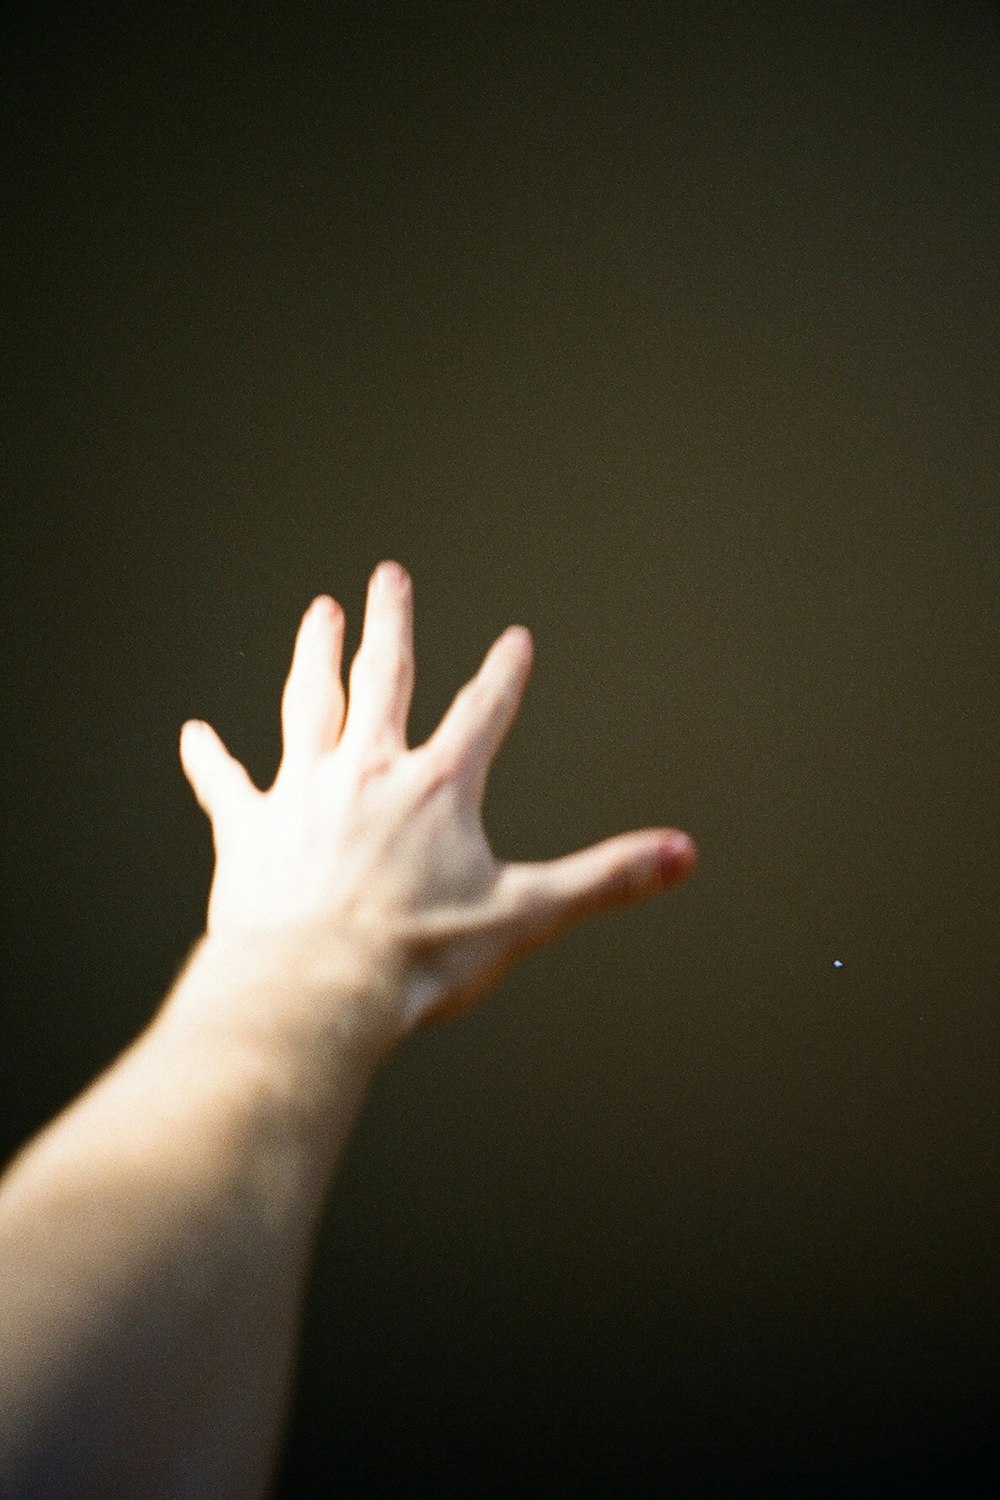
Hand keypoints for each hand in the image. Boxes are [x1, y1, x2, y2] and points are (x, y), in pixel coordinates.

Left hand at [179, 561, 695, 1036]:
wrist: (316, 989)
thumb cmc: (418, 957)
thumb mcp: (527, 915)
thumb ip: (606, 878)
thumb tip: (683, 855)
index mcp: (439, 789)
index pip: (482, 714)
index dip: (503, 674)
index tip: (515, 638)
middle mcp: (368, 772)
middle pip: (383, 680)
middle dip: (390, 626)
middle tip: (387, 577)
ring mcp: (304, 793)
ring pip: (308, 705)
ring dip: (314, 656)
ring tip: (316, 613)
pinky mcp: (250, 830)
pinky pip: (226, 784)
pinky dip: (210, 759)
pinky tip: (195, 734)